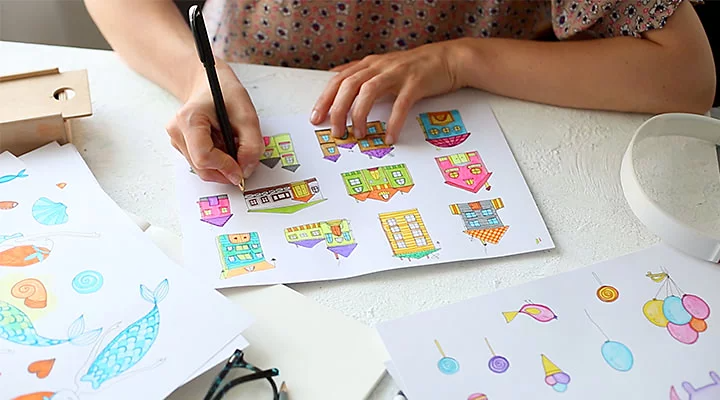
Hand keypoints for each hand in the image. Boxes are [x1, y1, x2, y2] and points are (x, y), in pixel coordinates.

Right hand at [166, 60, 263, 184]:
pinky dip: (217, 161)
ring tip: (232, 145)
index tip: (242, 170)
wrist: (209, 83)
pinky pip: (202, 164)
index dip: (225, 167)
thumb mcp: (247, 115)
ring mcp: (177, 140)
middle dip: (225, 170)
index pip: (203, 157)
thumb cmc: (225, 93)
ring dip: (222, 165)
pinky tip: (224, 145)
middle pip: (202, 167)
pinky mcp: (182, 146)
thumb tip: (246, 170)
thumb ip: (251, 145)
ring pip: (202, 169)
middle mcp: (177, 132)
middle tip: (243, 161)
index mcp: (189, 119)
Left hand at [309, 40, 464, 143]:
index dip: (324, 99)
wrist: (449, 59)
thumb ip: (361, 74)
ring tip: (359, 134)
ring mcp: (397, 73)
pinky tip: (389, 137)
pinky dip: (393, 122)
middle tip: (337, 132)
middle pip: (349, 85)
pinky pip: (400, 104)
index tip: (316, 118)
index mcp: (369, 65)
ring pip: (368, 91)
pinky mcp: (416, 83)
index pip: (338, 80)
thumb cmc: (415, 69)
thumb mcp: (383, 67)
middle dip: (338, 110)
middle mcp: (379, 66)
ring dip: (360, 115)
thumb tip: (336, 78)